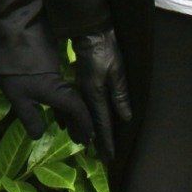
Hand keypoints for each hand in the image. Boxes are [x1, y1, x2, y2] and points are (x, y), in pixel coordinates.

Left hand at [0, 72, 94, 146]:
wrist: (12, 42)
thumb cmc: (14, 72)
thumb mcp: (19, 99)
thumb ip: (30, 119)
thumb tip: (39, 137)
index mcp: (58, 92)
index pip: (78, 110)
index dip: (84, 125)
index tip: (88, 138)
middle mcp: (62, 86)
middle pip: (77, 107)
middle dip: (80, 125)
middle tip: (83, 141)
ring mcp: (57, 81)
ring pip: (70, 102)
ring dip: (72, 118)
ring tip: (73, 134)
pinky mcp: (50, 77)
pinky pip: (63, 97)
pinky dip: (63, 110)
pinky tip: (60, 120)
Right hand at [73, 28, 132, 163]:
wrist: (90, 33)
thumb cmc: (107, 50)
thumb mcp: (118, 71)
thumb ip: (120, 94)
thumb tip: (125, 117)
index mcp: (96, 94)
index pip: (102, 123)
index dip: (106, 141)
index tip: (108, 157)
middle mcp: (85, 95)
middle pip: (89, 123)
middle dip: (94, 140)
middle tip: (98, 157)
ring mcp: (79, 88)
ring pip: (78, 116)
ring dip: (81, 130)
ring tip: (82, 143)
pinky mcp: (77, 82)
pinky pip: (72, 105)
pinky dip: (70, 117)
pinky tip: (65, 122)